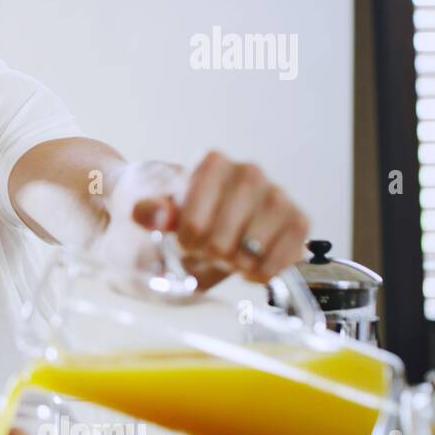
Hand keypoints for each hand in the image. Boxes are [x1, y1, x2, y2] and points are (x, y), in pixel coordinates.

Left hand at [100, 152, 309, 287]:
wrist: (175, 218)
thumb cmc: (158, 210)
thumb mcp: (139, 209)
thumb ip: (148, 212)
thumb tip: (161, 215)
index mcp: (211, 164)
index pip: (199, 212)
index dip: (188, 233)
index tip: (181, 238)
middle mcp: (248, 173)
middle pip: (232, 228)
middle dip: (211, 249)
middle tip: (200, 250)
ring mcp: (275, 197)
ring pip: (261, 242)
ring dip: (238, 260)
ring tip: (223, 257)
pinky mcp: (294, 222)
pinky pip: (294, 248)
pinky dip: (268, 268)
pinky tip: (247, 269)